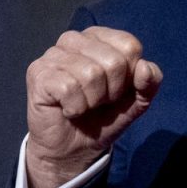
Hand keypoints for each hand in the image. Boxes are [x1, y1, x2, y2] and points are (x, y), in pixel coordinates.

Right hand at [23, 27, 162, 187]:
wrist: (73, 149)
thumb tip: (146, 67)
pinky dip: (75, 107)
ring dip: (92, 101)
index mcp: (98, 38)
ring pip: (91, 74)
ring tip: (83, 106)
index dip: (129, 77)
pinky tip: (67, 109)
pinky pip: (69, 88)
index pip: (129, 46)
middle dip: (112, 92)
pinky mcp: (38, 74)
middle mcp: (73, 40)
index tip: (116, 91)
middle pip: (114, 61)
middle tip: (97, 102)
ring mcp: (52, 55)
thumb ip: (148, 84)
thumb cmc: (101, 118)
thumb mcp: (134, 102)